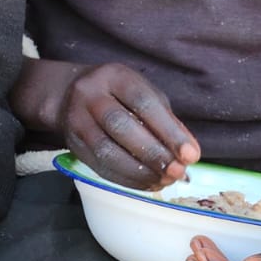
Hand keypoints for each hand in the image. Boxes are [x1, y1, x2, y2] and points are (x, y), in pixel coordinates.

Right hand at [53, 62, 198, 188]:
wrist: (70, 95)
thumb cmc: (119, 95)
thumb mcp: (145, 94)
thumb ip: (168, 121)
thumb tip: (190, 154)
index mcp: (114, 77)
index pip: (143, 102)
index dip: (168, 130)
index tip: (191, 155)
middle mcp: (89, 95)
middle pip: (119, 125)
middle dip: (153, 153)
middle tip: (178, 172)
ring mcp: (76, 120)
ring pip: (105, 150)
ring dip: (139, 171)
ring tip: (164, 180)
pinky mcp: (72, 144)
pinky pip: (98, 166)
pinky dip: (126, 179)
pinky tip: (147, 183)